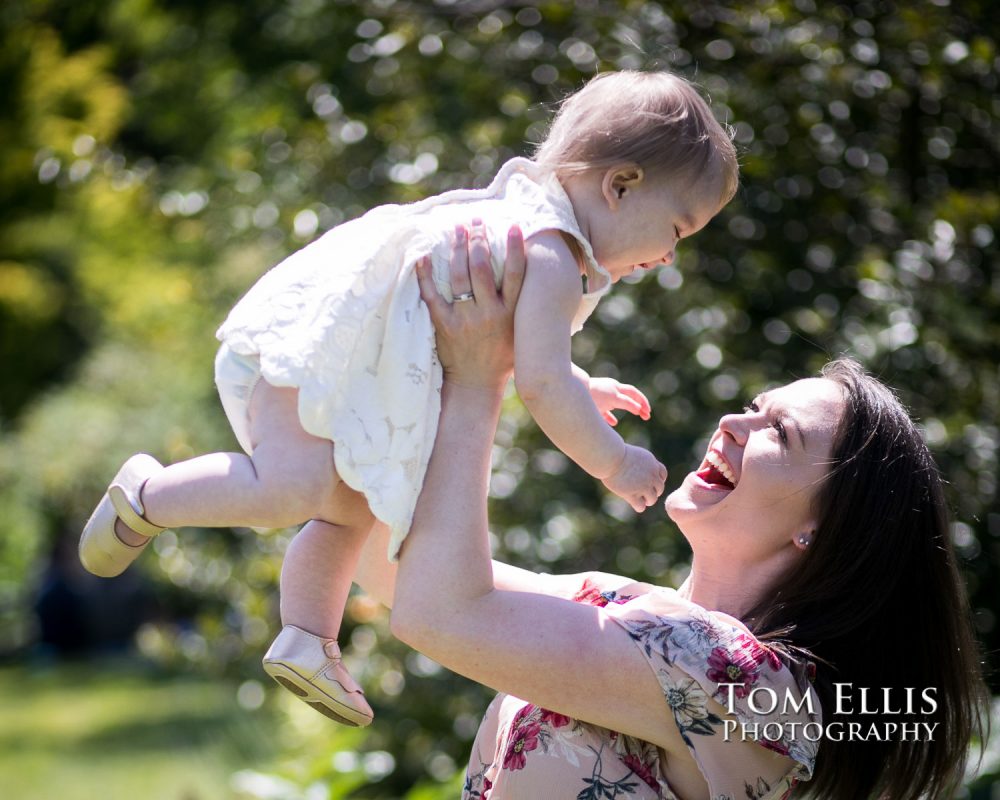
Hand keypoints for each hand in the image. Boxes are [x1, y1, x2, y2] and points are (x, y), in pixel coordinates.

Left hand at [415, 220, 525, 391]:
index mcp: (510, 314)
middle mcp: (489, 314)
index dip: (516, 248)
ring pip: (459, 277)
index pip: (516, 275)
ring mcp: (465, 320)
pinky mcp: (444, 326)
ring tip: (456, 229)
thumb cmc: (503, 356)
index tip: (514, 226)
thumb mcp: (523, 332)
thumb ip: (526, 308)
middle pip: (482, 269)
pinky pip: (432, 296)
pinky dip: (426, 275)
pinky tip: (424, 256)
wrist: (477, 384)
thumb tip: (540, 280)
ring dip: (457, 249)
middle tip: (476, 222)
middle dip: (479, 240)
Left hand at [588, 378, 650, 425]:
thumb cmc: (590, 396)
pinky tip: (613, 423)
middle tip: (647, 414)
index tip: (646, 414)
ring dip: (630, 406)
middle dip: (640, 403)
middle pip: (630, 395)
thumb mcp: (609, 401)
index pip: (632, 396)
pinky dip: (611, 415)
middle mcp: (611, 390)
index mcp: (615, 390)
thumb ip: (625, 404)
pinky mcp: (595, 402)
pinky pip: (605, 408)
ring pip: (620, 400)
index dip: (640, 405)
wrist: (570, 392)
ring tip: (639, 414)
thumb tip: (638, 409)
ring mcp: (603, 395)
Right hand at [601, 444, 667, 511]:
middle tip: (644, 493)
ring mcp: (643, 486)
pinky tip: (633, 502)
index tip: (649, 481)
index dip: (657, 479)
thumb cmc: (616, 454)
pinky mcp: (632, 495)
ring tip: (641, 500)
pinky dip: (639, 506)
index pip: (663, 475)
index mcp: (652, 464)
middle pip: (659, 488)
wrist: (610, 458)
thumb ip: (642, 464)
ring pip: (652, 499)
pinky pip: (641, 506)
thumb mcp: (635, 455)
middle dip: (653, 491)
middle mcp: (651, 476)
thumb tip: (642, 474)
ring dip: (647, 500)